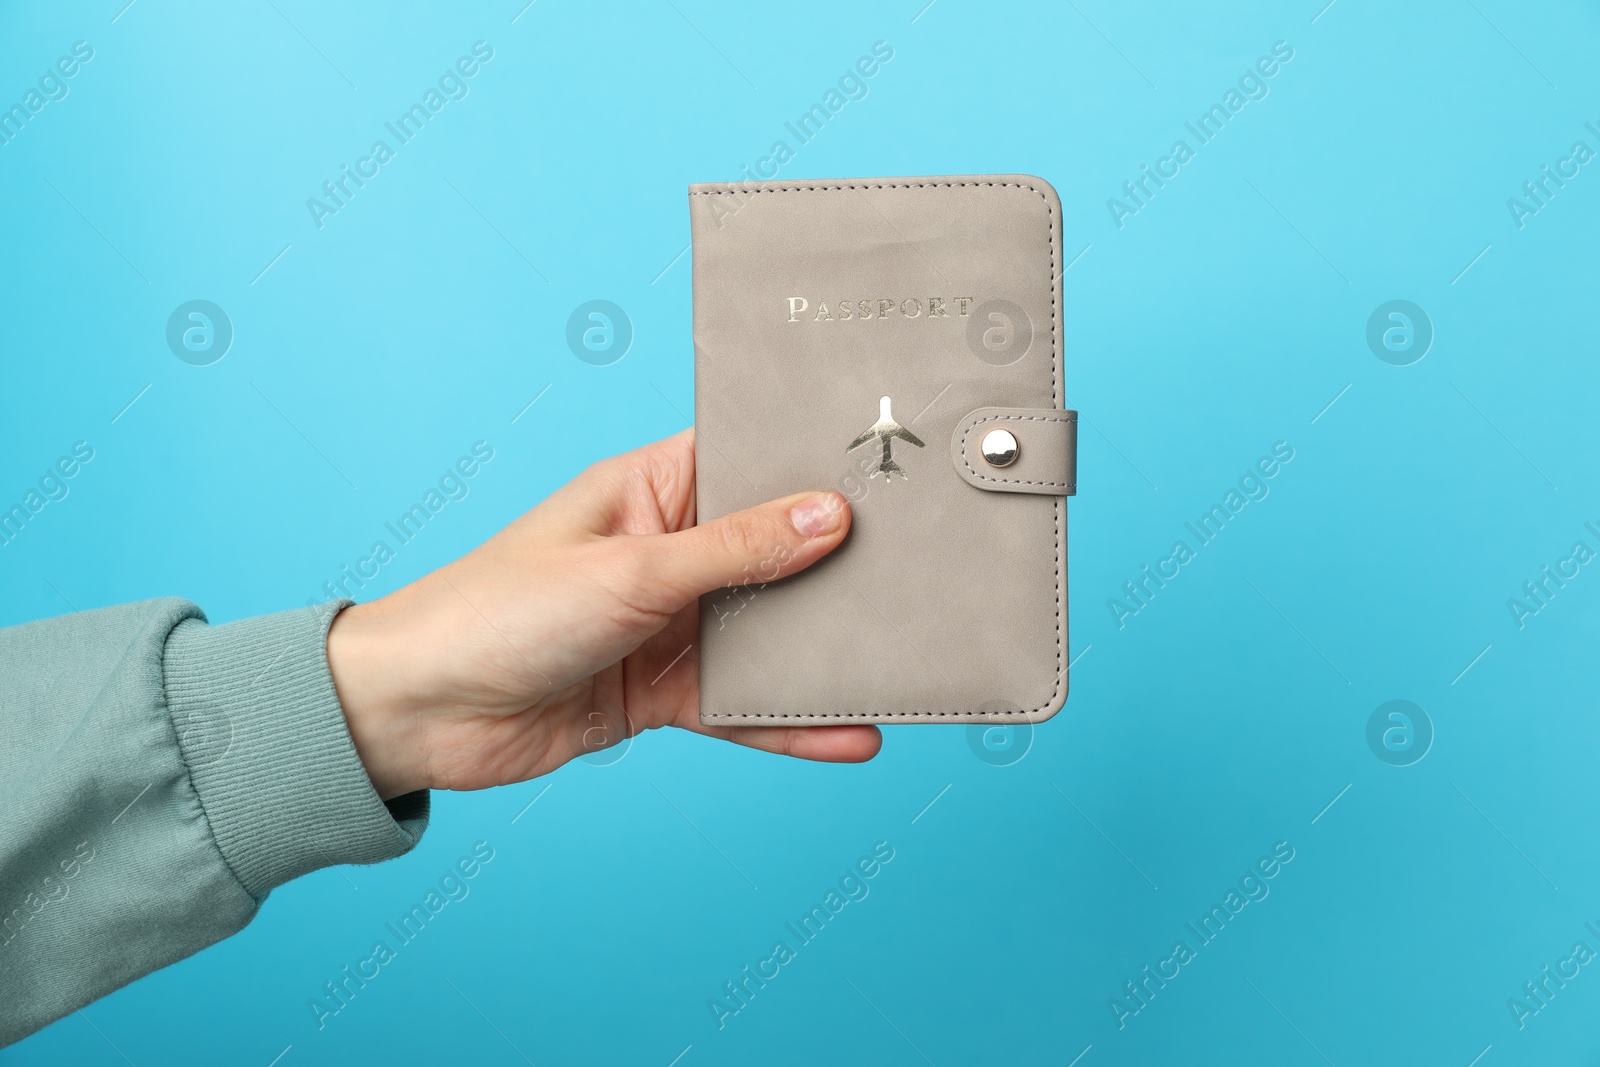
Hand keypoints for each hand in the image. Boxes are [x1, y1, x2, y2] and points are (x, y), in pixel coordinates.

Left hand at [324, 428, 878, 799]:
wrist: (418, 713)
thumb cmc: (498, 610)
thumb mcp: (631, 571)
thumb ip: (736, 550)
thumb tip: (830, 516)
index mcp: (650, 489)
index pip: (749, 461)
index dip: (813, 463)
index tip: (891, 464)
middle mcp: (667, 550)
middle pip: (772, 552)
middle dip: (837, 566)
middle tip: (923, 566)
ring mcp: (667, 623)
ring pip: (765, 632)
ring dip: (820, 651)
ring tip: (900, 659)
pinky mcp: (662, 691)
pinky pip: (741, 703)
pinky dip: (788, 720)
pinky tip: (847, 732)